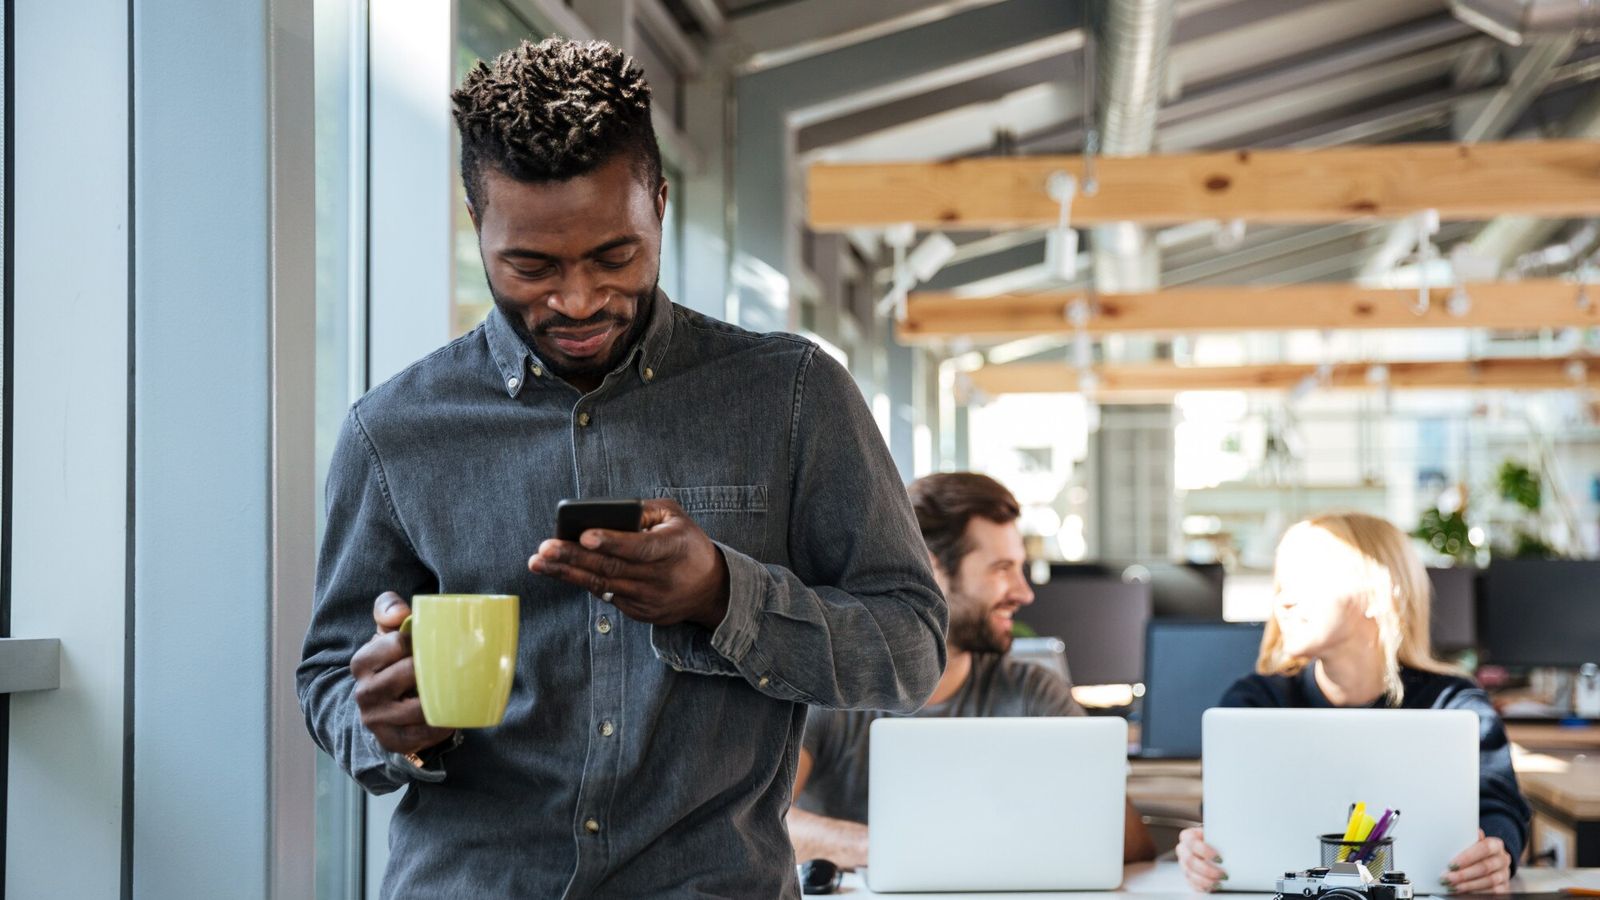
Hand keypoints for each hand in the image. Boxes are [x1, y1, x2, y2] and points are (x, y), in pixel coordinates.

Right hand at [350, 592, 456, 755]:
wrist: (384, 703)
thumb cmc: (394, 659)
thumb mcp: (387, 631)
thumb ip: (388, 608)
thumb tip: (401, 613)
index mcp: (362, 662)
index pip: (396, 643)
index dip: (419, 641)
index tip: (434, 642)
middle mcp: (364, 692)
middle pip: (408, 673)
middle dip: (431, 669)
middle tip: (452, 665)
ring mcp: (375, 719)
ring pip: (417, 709)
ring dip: (440, 700)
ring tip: (456, 690)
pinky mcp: (390, 741)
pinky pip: (420, 736)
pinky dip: (439, 728)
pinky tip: (450, 717)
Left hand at [528, 499, 729, 629]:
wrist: (710, 589)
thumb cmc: (687, 544)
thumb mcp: (675, 517)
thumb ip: (644, 510)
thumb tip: (605, 514)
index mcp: (673, 548)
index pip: (639, 547)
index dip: (611, 542)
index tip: (584, 536)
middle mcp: (660, 577)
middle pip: (611, 568)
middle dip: (573, 557)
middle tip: (544, 549)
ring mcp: (649, 599)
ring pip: (602, 585)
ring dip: (567, 573)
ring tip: (539, 562)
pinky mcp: (640, 613)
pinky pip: (607, 595)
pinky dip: (583, 582)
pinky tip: (560, 571)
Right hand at [1176, 827, 1226, 891]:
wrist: (1212, 847)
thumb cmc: (1216, 840)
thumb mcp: (1218, 834)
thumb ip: (1222, 837)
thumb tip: (1238, 841)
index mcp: (1188, 836)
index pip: (1192, 842)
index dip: (1204, 851)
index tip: (1220, 858)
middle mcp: (1183, 850)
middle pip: (1190, 861)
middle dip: (1207, 870)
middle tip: (1223, 874)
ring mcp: (1184, 864)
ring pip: (1191, 875)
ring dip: (1207, 881)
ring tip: (1221, 883)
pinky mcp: (1188, 877)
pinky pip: (1193, 884)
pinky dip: (1204, 887)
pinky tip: (1215, 886)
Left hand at [1442, 829, 1510, 893]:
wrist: (1492, 861)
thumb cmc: (1476, 850)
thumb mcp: (1473, 842)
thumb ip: (1467, 839)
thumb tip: (1457, 831)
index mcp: (1496, 845)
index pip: (1484, 848)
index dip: (1467, 857)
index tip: (1451, 864)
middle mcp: (1503, 859)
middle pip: (1485, 867)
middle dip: (1464, 874)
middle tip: (1448, 878)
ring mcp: (1505, 874)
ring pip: (1489, 881)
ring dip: (1468, 885)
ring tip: (1453, 886)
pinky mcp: (1505, 887)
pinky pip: (1493, 892)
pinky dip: (1477, 892)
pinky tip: (1464, 892)